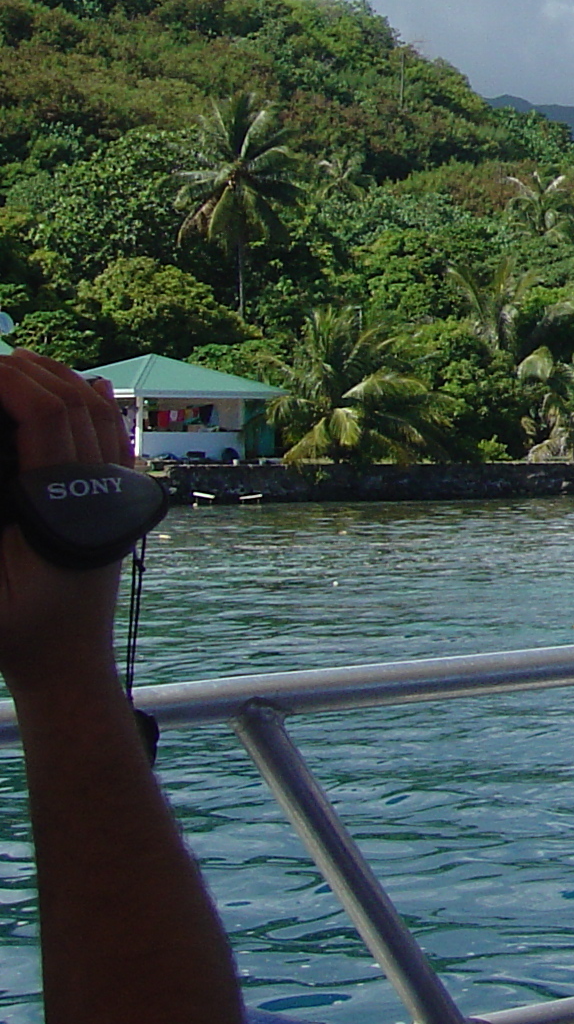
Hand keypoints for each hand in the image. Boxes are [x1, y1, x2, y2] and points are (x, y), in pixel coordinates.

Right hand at [0, 353, 129, 695]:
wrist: (65, 661)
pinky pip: (112, 437)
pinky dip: (93, 404)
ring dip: (62, 380)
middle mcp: (100, 488)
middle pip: (79, 403)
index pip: (48, 417)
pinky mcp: (113, 500)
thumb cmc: (13, 632)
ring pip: (101, 414)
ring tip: (19, 362)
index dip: (11, 382)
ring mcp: (113, 492)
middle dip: (33, 371)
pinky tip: (81, 386)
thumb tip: (2, 473)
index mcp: (65, 500)